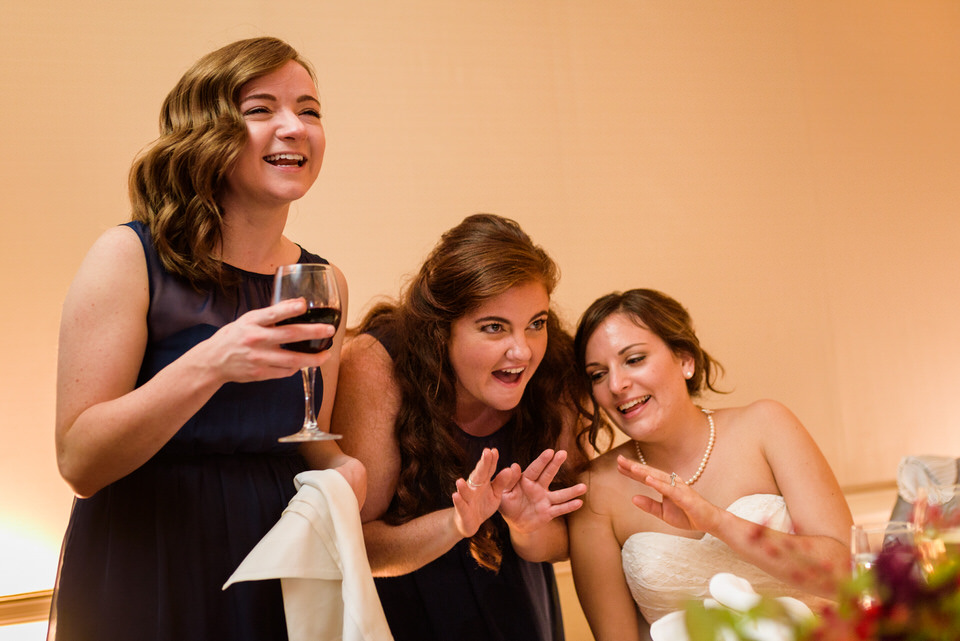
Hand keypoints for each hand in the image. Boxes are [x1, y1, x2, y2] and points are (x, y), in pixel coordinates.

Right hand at [203, 298, 335, 383]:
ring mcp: (258, 358)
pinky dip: (297, 368)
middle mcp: (255, 339)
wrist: (213, 362)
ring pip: (292, 359)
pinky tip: (305, 363)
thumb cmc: (234, 337)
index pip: (272, 313)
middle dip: (313, 332)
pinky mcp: (260, 374)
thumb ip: (270, 314)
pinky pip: (285, 372)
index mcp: (251, 322)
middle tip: (330, 330)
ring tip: (326, 355)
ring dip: (312, 358)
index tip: (304, 304)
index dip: (289, 308)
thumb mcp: (248, 320)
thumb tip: (298, 304)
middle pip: (289, 335)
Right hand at [451, 448, 518, 537]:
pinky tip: (455, 495)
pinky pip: (460, 505)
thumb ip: (501, 483)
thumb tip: (510, 469)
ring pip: (466, 490)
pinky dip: (458, 501)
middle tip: (486, 452)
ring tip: (463, 478)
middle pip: (479, 475)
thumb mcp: (495, 494)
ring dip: (464, 485)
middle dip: (482, 465)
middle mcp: (474, 488)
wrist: (469, 522)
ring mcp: (467, 499)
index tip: (494, 450)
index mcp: (484, 482)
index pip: (489, 469)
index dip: (491, 460)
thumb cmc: (483, 504)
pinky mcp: (462, 511)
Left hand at [499, 449, 585, 533]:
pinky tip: (579, 503)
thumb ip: (508, 481)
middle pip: (548, 475)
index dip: (542, 461)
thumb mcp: (502, 494)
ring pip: (559, 495)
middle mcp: (538, 488)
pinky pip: (559, 509)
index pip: (534, 469)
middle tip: (563, 453)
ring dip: (571, 491)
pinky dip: (569, 507)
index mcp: (525, 481)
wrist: (514, 523)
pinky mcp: (548, 513)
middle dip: (555, 464)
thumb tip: (514, 465)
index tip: (550, 452)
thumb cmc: (507, 505)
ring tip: (583, 487)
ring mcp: (545, 500)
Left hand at [617, 455, 722, 533]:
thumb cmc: (687, 515)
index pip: (646, 477)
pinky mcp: (685, 496)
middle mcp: (671, 483)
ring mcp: (679, 488)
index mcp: (665, 486)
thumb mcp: (663, 513)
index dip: (632, 472)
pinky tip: (648, 479)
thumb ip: (649, 505)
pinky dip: (658, 484)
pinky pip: (670, 489)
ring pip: (658, 477)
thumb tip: (633, 499)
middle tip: (619, 459)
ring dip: (644, 472)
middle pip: (649, 473)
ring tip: (630, 467)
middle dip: (634, 466)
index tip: (618, 465)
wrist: (709, 522)